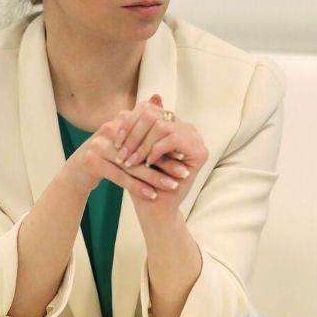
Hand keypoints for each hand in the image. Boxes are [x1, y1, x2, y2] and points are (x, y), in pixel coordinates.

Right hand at [61, 115, 190, 201]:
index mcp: (119, 120)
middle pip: (143, 147)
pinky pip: (120, 176)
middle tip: (184, 172)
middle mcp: (108, 129)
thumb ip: (144, 127)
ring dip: (155, 177)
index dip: (166, 143)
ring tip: (173, 186)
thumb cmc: (108, 155)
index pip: (148, 131)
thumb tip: (164, 105)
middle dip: (165, 161)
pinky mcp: (91, 162)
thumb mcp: (126, 139)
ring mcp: (98, 145)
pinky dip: (137, 187)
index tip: (184, 155)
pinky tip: (152, 196)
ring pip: (133, 164)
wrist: (77, 171)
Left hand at [114, 95, 208, 219]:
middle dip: (134, 134)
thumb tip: (122, 111)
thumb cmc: (141, 177)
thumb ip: (130, 131)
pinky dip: (156, 150)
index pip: (148, 109)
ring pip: (162, 126)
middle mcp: (186, 127)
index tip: (115, 141)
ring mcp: (196, 138)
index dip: (130, 123)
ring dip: (143, 145)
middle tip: (121, 153)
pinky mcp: (200, 152)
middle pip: (154, 114)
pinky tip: (147, 163)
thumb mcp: (132, 152)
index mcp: (172, 123)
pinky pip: (173, 139)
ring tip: (131, 161)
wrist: (155, 206)